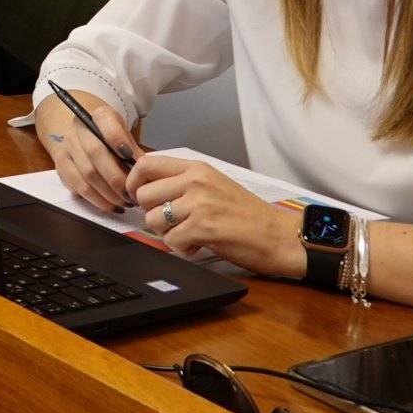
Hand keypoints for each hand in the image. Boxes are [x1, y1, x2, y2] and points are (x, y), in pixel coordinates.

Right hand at [35, 89, 137, 212]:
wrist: (88, 134)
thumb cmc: (113, 138)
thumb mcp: (127, 136)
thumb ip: (135, 152)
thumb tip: (143, 174)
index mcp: (98, 115)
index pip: (106, 123)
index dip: (119, 140)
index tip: (134, 161)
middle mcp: (79, 128)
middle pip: (96, 153)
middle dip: (116, 178)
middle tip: (132, 194)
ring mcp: (67, 146)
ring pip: (87, 174)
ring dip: (108, 194)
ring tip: (125, 203)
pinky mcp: (61, 164)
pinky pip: (78, 187)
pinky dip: (97, 200)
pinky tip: (112, 206)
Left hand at [128, 154, 306, 279]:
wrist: (278, 236)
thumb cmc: (247, 214)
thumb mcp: (214, 185)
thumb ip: (184, 182)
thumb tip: (146, 187)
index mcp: (197, 168)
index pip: (147, 163)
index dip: (134, 182)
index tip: (137, 196)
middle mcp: (196, 181)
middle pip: (144, 195)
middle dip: (152, 214)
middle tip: (171, 223)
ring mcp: (200, 204)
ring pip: (154, 220)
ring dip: (167, 234)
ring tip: (189, 235)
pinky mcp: (204, 228)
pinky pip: (171, 241)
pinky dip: (181, 249)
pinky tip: (198, 246)